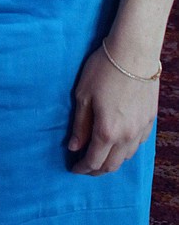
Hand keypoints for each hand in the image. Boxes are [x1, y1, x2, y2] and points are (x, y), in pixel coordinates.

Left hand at [68, 46, 157, 174]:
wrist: (134, 53)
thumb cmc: (103, 70)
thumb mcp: (83, 95)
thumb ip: (80, 124)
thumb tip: (74, 146)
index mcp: (106, 131)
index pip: (93, 160)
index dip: (82, 168)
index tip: (74, 168)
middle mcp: (126, 136)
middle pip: (111, 165)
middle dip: (96, 170)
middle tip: (85, 167)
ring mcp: (140, 130)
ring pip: (126, 158)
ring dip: (112, 161)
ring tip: (100, 156)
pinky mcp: (149, 122)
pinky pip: (137, 145)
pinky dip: (125, 151)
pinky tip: (118, 144)